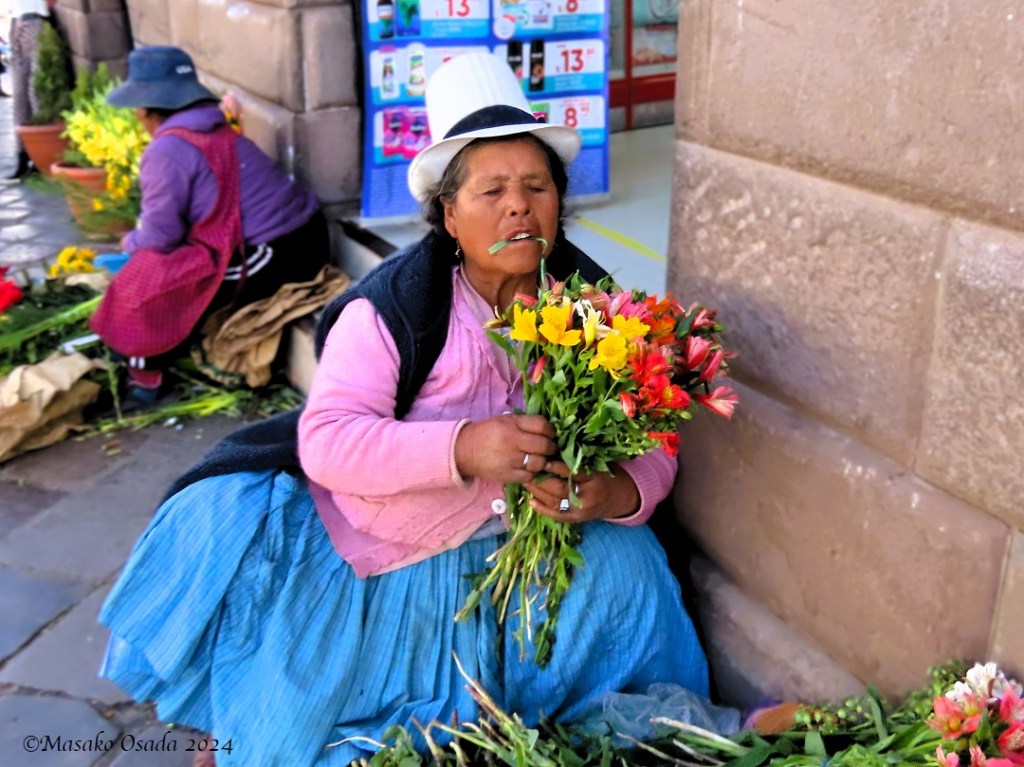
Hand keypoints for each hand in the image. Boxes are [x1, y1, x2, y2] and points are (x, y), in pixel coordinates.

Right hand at [454, 413, 556, 483]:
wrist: (464, 450)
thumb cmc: (487, 433)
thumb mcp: (504, 420)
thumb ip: (525, 423)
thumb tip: (548, 429)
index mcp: (512, 424)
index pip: (542, 425)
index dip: (551, 431)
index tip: (551, 435)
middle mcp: (512, 441)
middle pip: (544, 445)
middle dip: (552, 448)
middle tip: (551, 449)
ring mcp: (510, 460)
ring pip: (539, 463)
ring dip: (543, 462)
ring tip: (540, 459)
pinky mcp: (507, 475)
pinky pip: (529, 476)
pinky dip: (532, 473)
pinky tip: (528, 468)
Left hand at [525, 460, 640, 522]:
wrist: (621, 497)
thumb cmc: (606, 474)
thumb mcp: (597, 463)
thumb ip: (578, 458)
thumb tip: (550, 448)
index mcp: (595, 477)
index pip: (571, 471)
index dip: (554, 466)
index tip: (541, 458)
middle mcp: (588, 495)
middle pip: (560, 489)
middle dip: (541, 480)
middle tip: (527, 470)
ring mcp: (582, 509)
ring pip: (556, 502)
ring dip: (538, 492)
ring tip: (526, 481)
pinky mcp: (578, 519)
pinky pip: (558, 516)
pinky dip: (543, 509)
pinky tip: (531, 501)